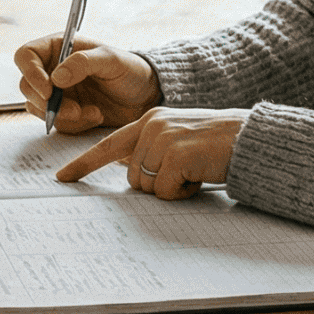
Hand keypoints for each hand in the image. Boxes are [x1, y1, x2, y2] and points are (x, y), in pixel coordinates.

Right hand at [13, 35, 160, 133]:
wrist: (146, 96)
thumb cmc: (131, 70)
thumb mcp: (111, 59)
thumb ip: (83, 63)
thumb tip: (56, 78)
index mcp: (58, 48)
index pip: (26, 56)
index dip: (31, 73)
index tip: (48, 90)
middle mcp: (52, 69)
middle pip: (27, 86)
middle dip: (47, 102)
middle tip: (73, 109)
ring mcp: (57, 93)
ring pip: (38, 108)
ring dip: (62, 115)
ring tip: (92, 112)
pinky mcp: (64, 112)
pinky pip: (56, 123)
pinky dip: (75, 124)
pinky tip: (96, 115)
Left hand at [58, 106, 248, 199]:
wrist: (251, 138)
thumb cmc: (217, 145)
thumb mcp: (178, 139)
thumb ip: (152, 149)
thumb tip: (131, 174)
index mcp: (149, 120)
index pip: (108, 145)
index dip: (84, 164)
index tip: (62, 178)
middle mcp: (151, 125)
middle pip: (132, 177)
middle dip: (157, 184)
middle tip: (185, 172)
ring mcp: (163, 138)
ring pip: (148, 186)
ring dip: (172, 188)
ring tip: (195, 171)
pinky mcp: (176, 154)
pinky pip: (166, 192)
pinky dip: (183, 192)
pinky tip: (200, 176)